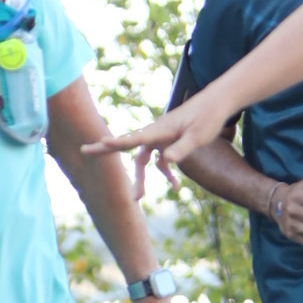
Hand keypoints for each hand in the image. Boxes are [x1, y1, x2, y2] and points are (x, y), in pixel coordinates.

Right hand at [83, 86, 231, 191]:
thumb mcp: (198, 136)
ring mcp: (161, 137)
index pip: (133, 138)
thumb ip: (181, 149)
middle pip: (130, 148)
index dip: (115, 143)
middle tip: (84, 151)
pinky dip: (165, 172)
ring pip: (144, 159)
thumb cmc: (208, 117)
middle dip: (108, 152)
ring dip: (142, 177)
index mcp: (160, 130)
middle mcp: (156, 133)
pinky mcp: (168, 141)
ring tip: (137, 198)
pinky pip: (160, 160)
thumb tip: (165, 161)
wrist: (217, 104)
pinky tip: (175, 186)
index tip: (99, 143)